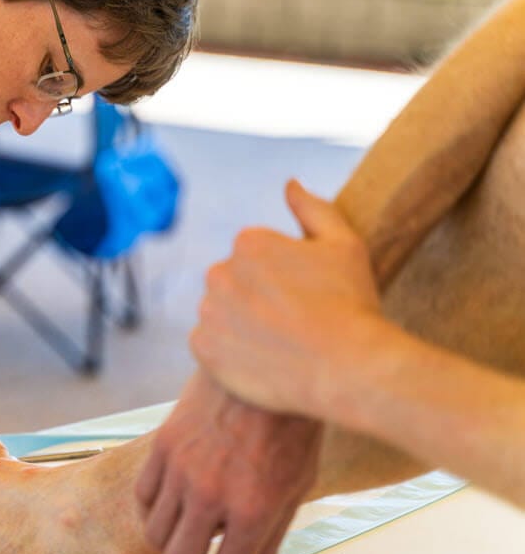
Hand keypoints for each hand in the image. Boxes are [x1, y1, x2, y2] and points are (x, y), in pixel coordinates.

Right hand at [135, 373, 322, 553]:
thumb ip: (275, 537)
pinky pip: (144, 495)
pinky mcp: (163, 446)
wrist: (264, 366)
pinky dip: (151, 512)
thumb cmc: (289, 426)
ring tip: (179, 549)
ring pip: (155, 532)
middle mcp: (211, 496)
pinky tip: (165, 513)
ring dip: (167, 550)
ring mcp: (182, 470)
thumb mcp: (296, 487)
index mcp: (252, 510)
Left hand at [191, 180, 381, 415]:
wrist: (348, 369)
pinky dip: (229, 352)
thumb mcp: (344, 245)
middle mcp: (219, 272)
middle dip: (256, 299)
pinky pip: (210, 345)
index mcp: (248, 243)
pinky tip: (261, 360)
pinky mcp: (202, 347)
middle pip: (233, 284)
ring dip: (240, 325)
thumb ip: (312, 209)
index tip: (305, 299)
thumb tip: (289, 184)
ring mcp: (208, 311)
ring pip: (220, 314)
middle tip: (292, 324)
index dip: (283, 280)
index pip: (255, 258)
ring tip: (279, 344)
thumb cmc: (351, 305)